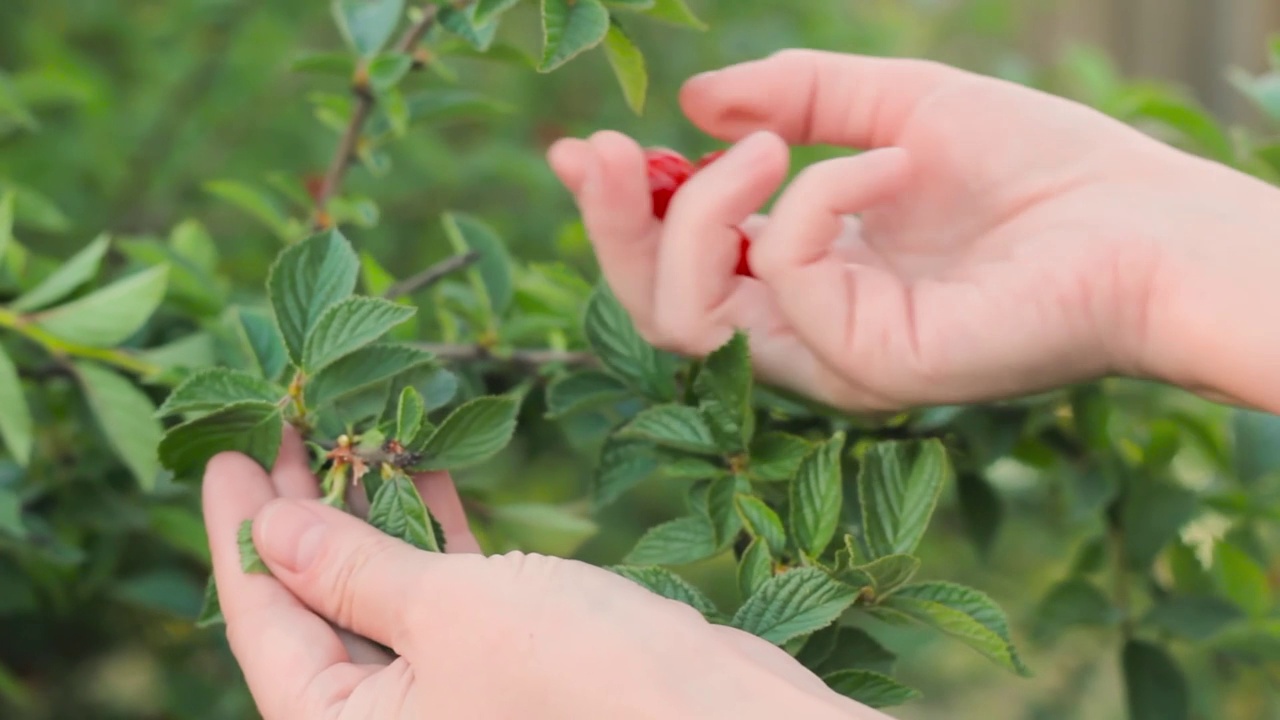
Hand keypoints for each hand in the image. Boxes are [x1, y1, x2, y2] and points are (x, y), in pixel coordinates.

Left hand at [202, 430, 889, 719]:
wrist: (718, 717)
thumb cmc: (578, 676)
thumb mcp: (447, 612)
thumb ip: (352, 570)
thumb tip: (274, 530)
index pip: (264, 626)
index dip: (238, 533)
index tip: (225, 451)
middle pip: (316, 608)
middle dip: (300, 514)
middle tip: (283, 423)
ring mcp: (449, 692)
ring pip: (381, 593)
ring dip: (366, 514)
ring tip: (346, 431)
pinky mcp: (504, 661)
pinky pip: (441, 594)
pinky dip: (430, 534)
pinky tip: (422, 472)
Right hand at [547, 50, 1279, 412]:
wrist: (1146, 221)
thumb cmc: (1035, 168)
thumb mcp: (892, 106)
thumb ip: (793, 98)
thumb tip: (692, 101)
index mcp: (805, 277)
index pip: (679, 266)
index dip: (618, 212)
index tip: (580, 147)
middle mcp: (805, 329)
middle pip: (655, 307)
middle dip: (614, 227)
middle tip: (604, 152)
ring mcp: (833, 358)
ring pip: (688, 314)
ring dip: (699, 209)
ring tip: (766, 142)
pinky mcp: (871, 366)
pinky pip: (788, 274)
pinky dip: (822, 196)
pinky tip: (892, 162)